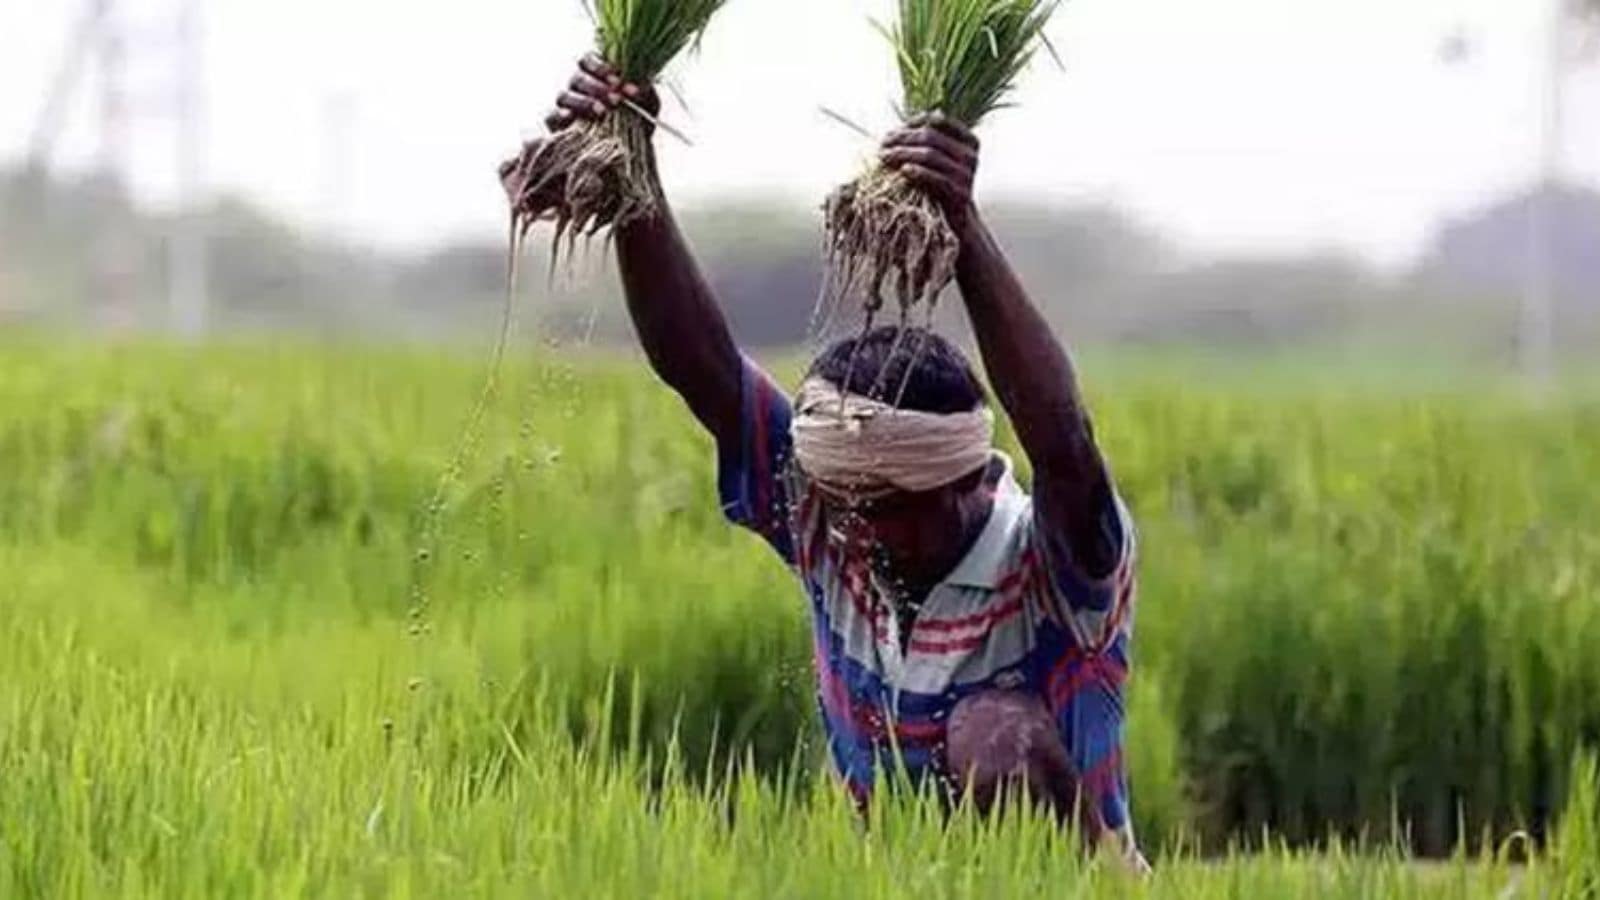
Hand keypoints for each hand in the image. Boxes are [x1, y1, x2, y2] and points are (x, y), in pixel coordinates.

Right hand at [499, 54, 661, 204]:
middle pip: (577, 78)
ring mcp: (565, 108)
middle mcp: (578, 90)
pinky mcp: (557, 128)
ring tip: (602, 112)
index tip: (617, 79)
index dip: (599, 66)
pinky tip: (571, 117)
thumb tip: (641, 85)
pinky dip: (561, 115)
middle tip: (615, 99)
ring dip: (583, 101)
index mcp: (596, 78)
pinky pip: (551, 117)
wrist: (628, 157)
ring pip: (564, 95)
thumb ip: (645, 93)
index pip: (587, 61)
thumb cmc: (635, 124)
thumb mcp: (646, 107)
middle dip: (597, 87)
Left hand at [879, 112, 980, 229]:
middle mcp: (970, 155)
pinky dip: (918, 172)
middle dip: (903, 139)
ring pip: (931, 155)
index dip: (913, 124)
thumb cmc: (941, 185)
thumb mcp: (939, 160)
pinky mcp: (960, 194)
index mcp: (968, 141)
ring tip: (884, 157)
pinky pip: (937, 179)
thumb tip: (918, 117)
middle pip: (931, 137)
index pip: (939, 122)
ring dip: (903, 154)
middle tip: (882, 145)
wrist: (957, 220)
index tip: (892, 132)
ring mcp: (967, 175)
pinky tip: (903, 171)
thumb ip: (930, 139)